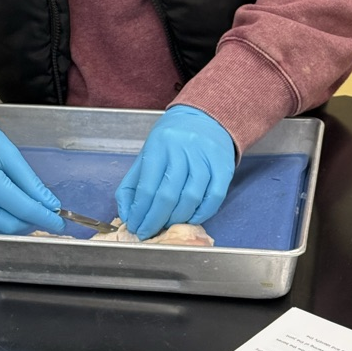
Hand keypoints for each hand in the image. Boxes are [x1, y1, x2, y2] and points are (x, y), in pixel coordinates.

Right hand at [0, 94, 65, 235]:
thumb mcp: (8, 152)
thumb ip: (30, 182)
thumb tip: (50, 204)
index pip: (25, 209)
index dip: (46, 219)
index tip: (59, 224)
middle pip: (9, 226)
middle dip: (30, 223)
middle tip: (42, 214)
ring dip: (10, 223)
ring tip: (19, 208)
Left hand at [115, 104, 234, 239]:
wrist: (205, 118)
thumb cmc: (172, 140)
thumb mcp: (147, 153)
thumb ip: (133, 184)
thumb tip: (127, 214)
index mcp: (158, 145)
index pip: (147, 187)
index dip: (140, 212)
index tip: (136, 226)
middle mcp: (182, 149)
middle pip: (168, 195)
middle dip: (155, 220)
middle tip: (148, 232)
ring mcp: (204, 157)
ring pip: (191, 197)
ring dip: (178, 219)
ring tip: (167, 225)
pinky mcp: (224, 165)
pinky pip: (214, 197)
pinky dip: (202, 213)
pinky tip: (191, 218)